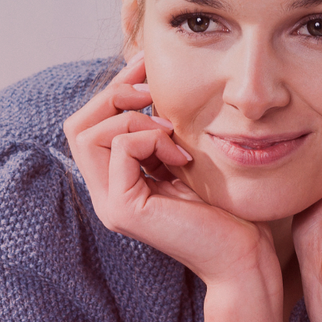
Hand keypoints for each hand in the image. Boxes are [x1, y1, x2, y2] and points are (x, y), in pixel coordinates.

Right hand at [64, 53, 288, 321]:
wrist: (244, 254)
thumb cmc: (225, 206)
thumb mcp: (184, 155)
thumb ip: (159, 128)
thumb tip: (145, 75)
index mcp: (116, 181)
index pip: (88, 124)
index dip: (113, 90)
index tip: (145, 67)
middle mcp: (105, 194)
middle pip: (77, 126)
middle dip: (113, 96)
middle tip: (150, 91)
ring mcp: (110, 205)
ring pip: (88, 134)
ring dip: (133, 118)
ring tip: (171, 131)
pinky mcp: (124, 209)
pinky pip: (120, 148)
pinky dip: (149, 138)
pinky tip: (180, 155)